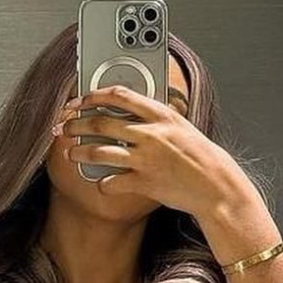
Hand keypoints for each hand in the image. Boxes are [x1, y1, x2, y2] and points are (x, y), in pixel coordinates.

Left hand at [52, 83, 240, 216]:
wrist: (216, 187)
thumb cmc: (202, 158)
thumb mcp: (182, 128)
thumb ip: (157, 119)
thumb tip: (134, 113)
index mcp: (161, 115)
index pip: (119, 95)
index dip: (93, 96)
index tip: (80, 100)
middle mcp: (151, 134)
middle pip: (101, 122)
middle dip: (76, 124)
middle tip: (65, 127)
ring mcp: (146, 158)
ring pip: (99, 151)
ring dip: (79, 152)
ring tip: (71, 154)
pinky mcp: (144, 182)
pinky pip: (112, 182)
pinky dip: (103, 184)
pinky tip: (102, 183)